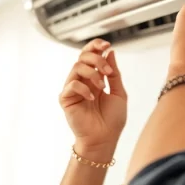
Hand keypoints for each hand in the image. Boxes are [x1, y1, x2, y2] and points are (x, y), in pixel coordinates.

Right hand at [59, 39, 127, 161]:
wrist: (104, 140)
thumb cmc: (112, 120)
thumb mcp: (119, 93)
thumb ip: (114, 73)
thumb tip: (110, 52)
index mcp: (94, 78)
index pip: (90, 55)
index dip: (96, 46)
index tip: (107, 45)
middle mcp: (82, 81)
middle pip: (82, 57)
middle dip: (96, 59)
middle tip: (108, 71)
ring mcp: (73, 90)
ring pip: (76, 67)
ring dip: (92, 73)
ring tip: (102, 86)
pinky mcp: (66, 99)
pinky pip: (72, 85)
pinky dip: (84, 88)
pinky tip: (93, 97)